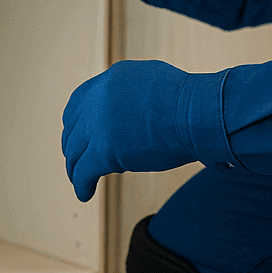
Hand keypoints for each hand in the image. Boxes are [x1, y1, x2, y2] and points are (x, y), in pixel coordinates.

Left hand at [62, 60, 195, 201]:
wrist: (198, 114)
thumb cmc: (190, 102)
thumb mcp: (155, 82)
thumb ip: (135, 93)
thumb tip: (135, 107)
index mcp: (112, 80)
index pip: (80, 101)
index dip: (76, 122)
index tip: (77, 134)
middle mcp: (100, 98)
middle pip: (73, 127)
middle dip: (74, 146)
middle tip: (78, 159)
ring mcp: (99, 124)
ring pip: (75, 151)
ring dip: (75, 168)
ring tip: (80, 180)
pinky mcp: (104, 150)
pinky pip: (83, 171)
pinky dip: (82, 184)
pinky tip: (86, 193)